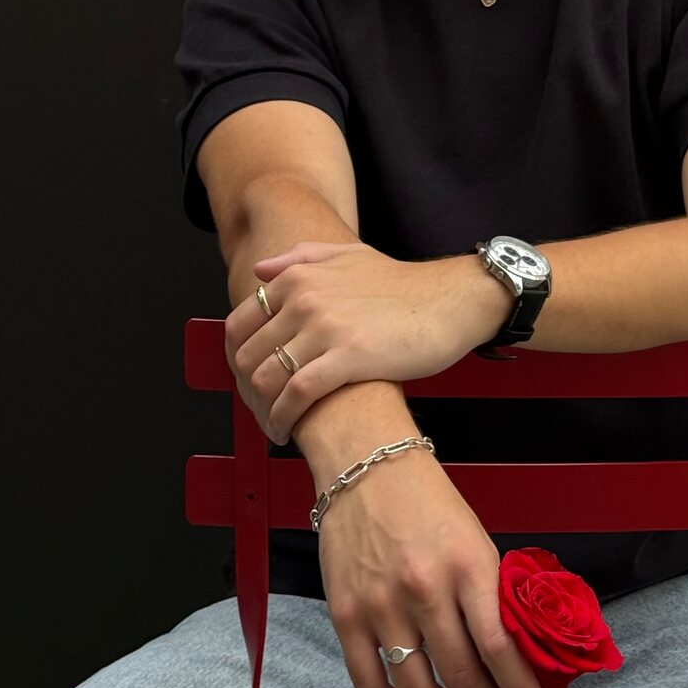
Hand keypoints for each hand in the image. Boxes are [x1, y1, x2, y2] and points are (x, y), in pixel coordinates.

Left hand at [227, 241, 482, 445]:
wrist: (449, 301)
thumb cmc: (402, 285)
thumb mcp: (349, 256)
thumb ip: (302, 258)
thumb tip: (260, 271)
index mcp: (299, 277)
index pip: (239, 325)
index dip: (238, 360)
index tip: (248, 383)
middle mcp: (304, 298)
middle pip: (249, 356)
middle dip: (248, 392)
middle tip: (262, 411)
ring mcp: (325, 326)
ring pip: (267, 378)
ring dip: (263, 410)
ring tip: (274, 425)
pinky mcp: (348, 356)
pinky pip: (297, 394)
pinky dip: (284, 417)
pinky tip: (288, 431)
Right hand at [319, 444, 549, 687]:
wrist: (367, 465)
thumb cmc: (430, 502)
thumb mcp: (475, 540)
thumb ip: (489, 596)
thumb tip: (511, 657)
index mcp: (467, 565)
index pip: (500, 647)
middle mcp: (424, 589)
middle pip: (462, 677)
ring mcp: (381, 605)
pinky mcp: (345, 615)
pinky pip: (370, 684)